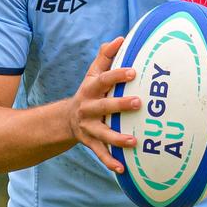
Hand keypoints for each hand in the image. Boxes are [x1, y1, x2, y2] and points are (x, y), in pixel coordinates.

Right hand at [68, 37, 140, 173]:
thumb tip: (121, 38)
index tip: (133, 72)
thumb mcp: (93, 73)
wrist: (67, 118)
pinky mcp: (90, 142)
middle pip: (104, 107)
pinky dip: (110, 161)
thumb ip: (105, 56)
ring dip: (117, 138)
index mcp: (90, 89)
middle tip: (139, 102)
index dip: (117, 75)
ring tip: (133, 141)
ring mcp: (89, 127)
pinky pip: (100, 153)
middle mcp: (88, 108)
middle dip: (120, 105)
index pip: (103, 80)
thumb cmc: (90, 91)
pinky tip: (122, 168)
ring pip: (102, 134)